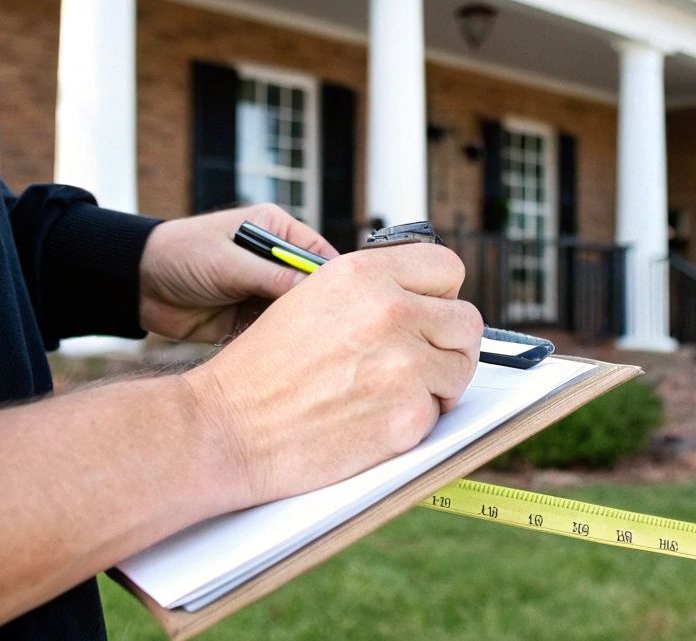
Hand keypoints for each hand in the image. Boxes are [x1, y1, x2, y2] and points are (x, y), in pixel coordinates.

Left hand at [137, 203, 338, 341]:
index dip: (332, 276)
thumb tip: (313, 289)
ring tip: (309, 346)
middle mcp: (272, 259)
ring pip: (292, 312)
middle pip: (309, 285)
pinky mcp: (247, 316)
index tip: (346, 300)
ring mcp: (260, 289)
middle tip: (332, 330)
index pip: (316, 251)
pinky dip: (276, 341)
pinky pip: (271, 330)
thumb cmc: (181, 255)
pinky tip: (283, 354)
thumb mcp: (228, 263)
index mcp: (273, 230)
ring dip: (296, 327)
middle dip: (317, 306)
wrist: (138, 285)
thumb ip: (271, 276)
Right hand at [184, 243, 482, 509]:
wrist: (228, 426)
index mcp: (363, 274)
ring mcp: (404, 363)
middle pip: (467, 320)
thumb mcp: (311, 298)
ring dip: (437, 383)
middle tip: (418, 361)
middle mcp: (390, 310)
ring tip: (390, 392)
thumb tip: (420, 296)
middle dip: (447, 343)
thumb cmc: (261, 370)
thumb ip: (370, 289)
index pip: (448, 268)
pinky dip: (415, 420)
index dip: (439, 296)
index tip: (428, 315)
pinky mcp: (408, 415)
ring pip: (461, 367)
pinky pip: (440, 411)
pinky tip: (374, 418)